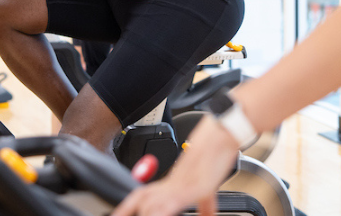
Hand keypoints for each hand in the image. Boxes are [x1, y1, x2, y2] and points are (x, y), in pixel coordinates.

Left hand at [112, 117, 239, 215]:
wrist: (222, 133)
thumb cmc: (216, 152)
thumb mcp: (209, 186)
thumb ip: (205, 203)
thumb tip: (207, 215)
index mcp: (172, 182)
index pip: (142, 196)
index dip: (127, 207)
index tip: (118, 214)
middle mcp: (172, 184)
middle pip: (140, 199)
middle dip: (125, 210)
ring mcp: (180, 186)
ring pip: (151, 204)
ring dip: (144, 214)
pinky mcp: (193, 188)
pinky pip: (169, 204)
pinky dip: (159, 214)